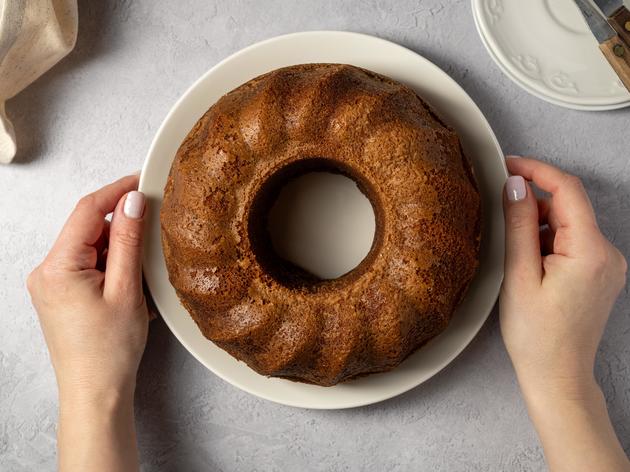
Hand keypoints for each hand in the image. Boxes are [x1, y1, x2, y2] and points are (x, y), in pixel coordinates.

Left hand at [27, 175, 147, 470]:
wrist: (95, 392)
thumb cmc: (110, 349)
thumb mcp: (126, 289)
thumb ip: (128, 240)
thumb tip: (133, 200)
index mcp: (57, 267)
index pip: (87, 211)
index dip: (116, 190)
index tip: (143, 178)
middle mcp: (46, 271)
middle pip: (87, 227)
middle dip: (121, 222)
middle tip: (155, 223)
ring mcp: (51, 283)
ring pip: (90, 245)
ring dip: (118, 245)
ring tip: (144, 264)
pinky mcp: (60, 293)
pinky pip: (87, 263)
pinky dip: (111, 263)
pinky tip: (130, 278)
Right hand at [500, 156, 628, 471]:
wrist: (557, 376)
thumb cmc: (536, 335)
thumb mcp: (518, 275)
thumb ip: (519, 224)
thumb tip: (516, 185)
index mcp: (590, 251)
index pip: (567, 190)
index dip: (536, 170)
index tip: (507, 164)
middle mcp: (608, 253)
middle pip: (569, 206)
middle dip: (533, 205)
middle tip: (501, 219)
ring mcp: (608, 265)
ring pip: (569, 223)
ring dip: (539, 226)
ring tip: (517, 259)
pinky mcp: (601, 273)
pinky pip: (574, 241)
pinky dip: (549, 242)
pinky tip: (531, 265)